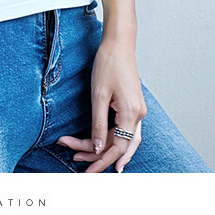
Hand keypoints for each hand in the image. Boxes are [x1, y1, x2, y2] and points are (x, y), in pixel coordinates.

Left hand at [56, 36, 146, 172]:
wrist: (119, 43)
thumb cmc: (108, 64)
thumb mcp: (99, 95)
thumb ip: (99, 124)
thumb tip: (98, 148)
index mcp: (131, 114)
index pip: (116, 147)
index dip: (99, 160)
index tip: (85, 170)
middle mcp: (138, 115)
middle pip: (119, 146)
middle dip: (97, 156)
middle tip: (76, 161)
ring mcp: (137, 110)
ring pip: (123, 140)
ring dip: (104, 149)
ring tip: (84, 156)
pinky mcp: (132, 105)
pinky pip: (125, 130)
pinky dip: (113, 139)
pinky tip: (103, 145)